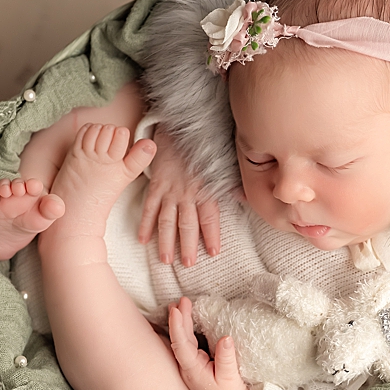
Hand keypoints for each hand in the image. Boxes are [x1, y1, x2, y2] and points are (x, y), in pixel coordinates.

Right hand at [138, 127, 220, 268]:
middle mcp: (188, 192)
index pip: (210, 217)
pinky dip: (145, 224)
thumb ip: (232, 183)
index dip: (212, 235)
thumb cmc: (205, 144)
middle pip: (187, 224)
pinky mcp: (156, 184)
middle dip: (188, 246)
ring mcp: (170, 189)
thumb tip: (248, 198)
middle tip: (188, 265)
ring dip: (166, 241)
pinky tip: (142, 240)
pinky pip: (149, 207)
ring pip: (167, 220)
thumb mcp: (223, 161)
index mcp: (206, 188)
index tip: (213, 253)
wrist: (182, 125)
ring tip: (166, 260)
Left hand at [168, 298, 255, 389]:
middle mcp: (188, 367)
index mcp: (192, 369)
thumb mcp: (230, 378)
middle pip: (180, 339)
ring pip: (184, 341)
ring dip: (182, 323)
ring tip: (180, 306)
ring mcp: (193, 366)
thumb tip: (226, 337)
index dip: (178, 325)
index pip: (181, 344)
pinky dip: (188, 330)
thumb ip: (226, 358)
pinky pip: (190, 344)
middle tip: (180, 300)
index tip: (177, 308)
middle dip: (179, 319)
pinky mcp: (199, 365)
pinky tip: (190, 323)